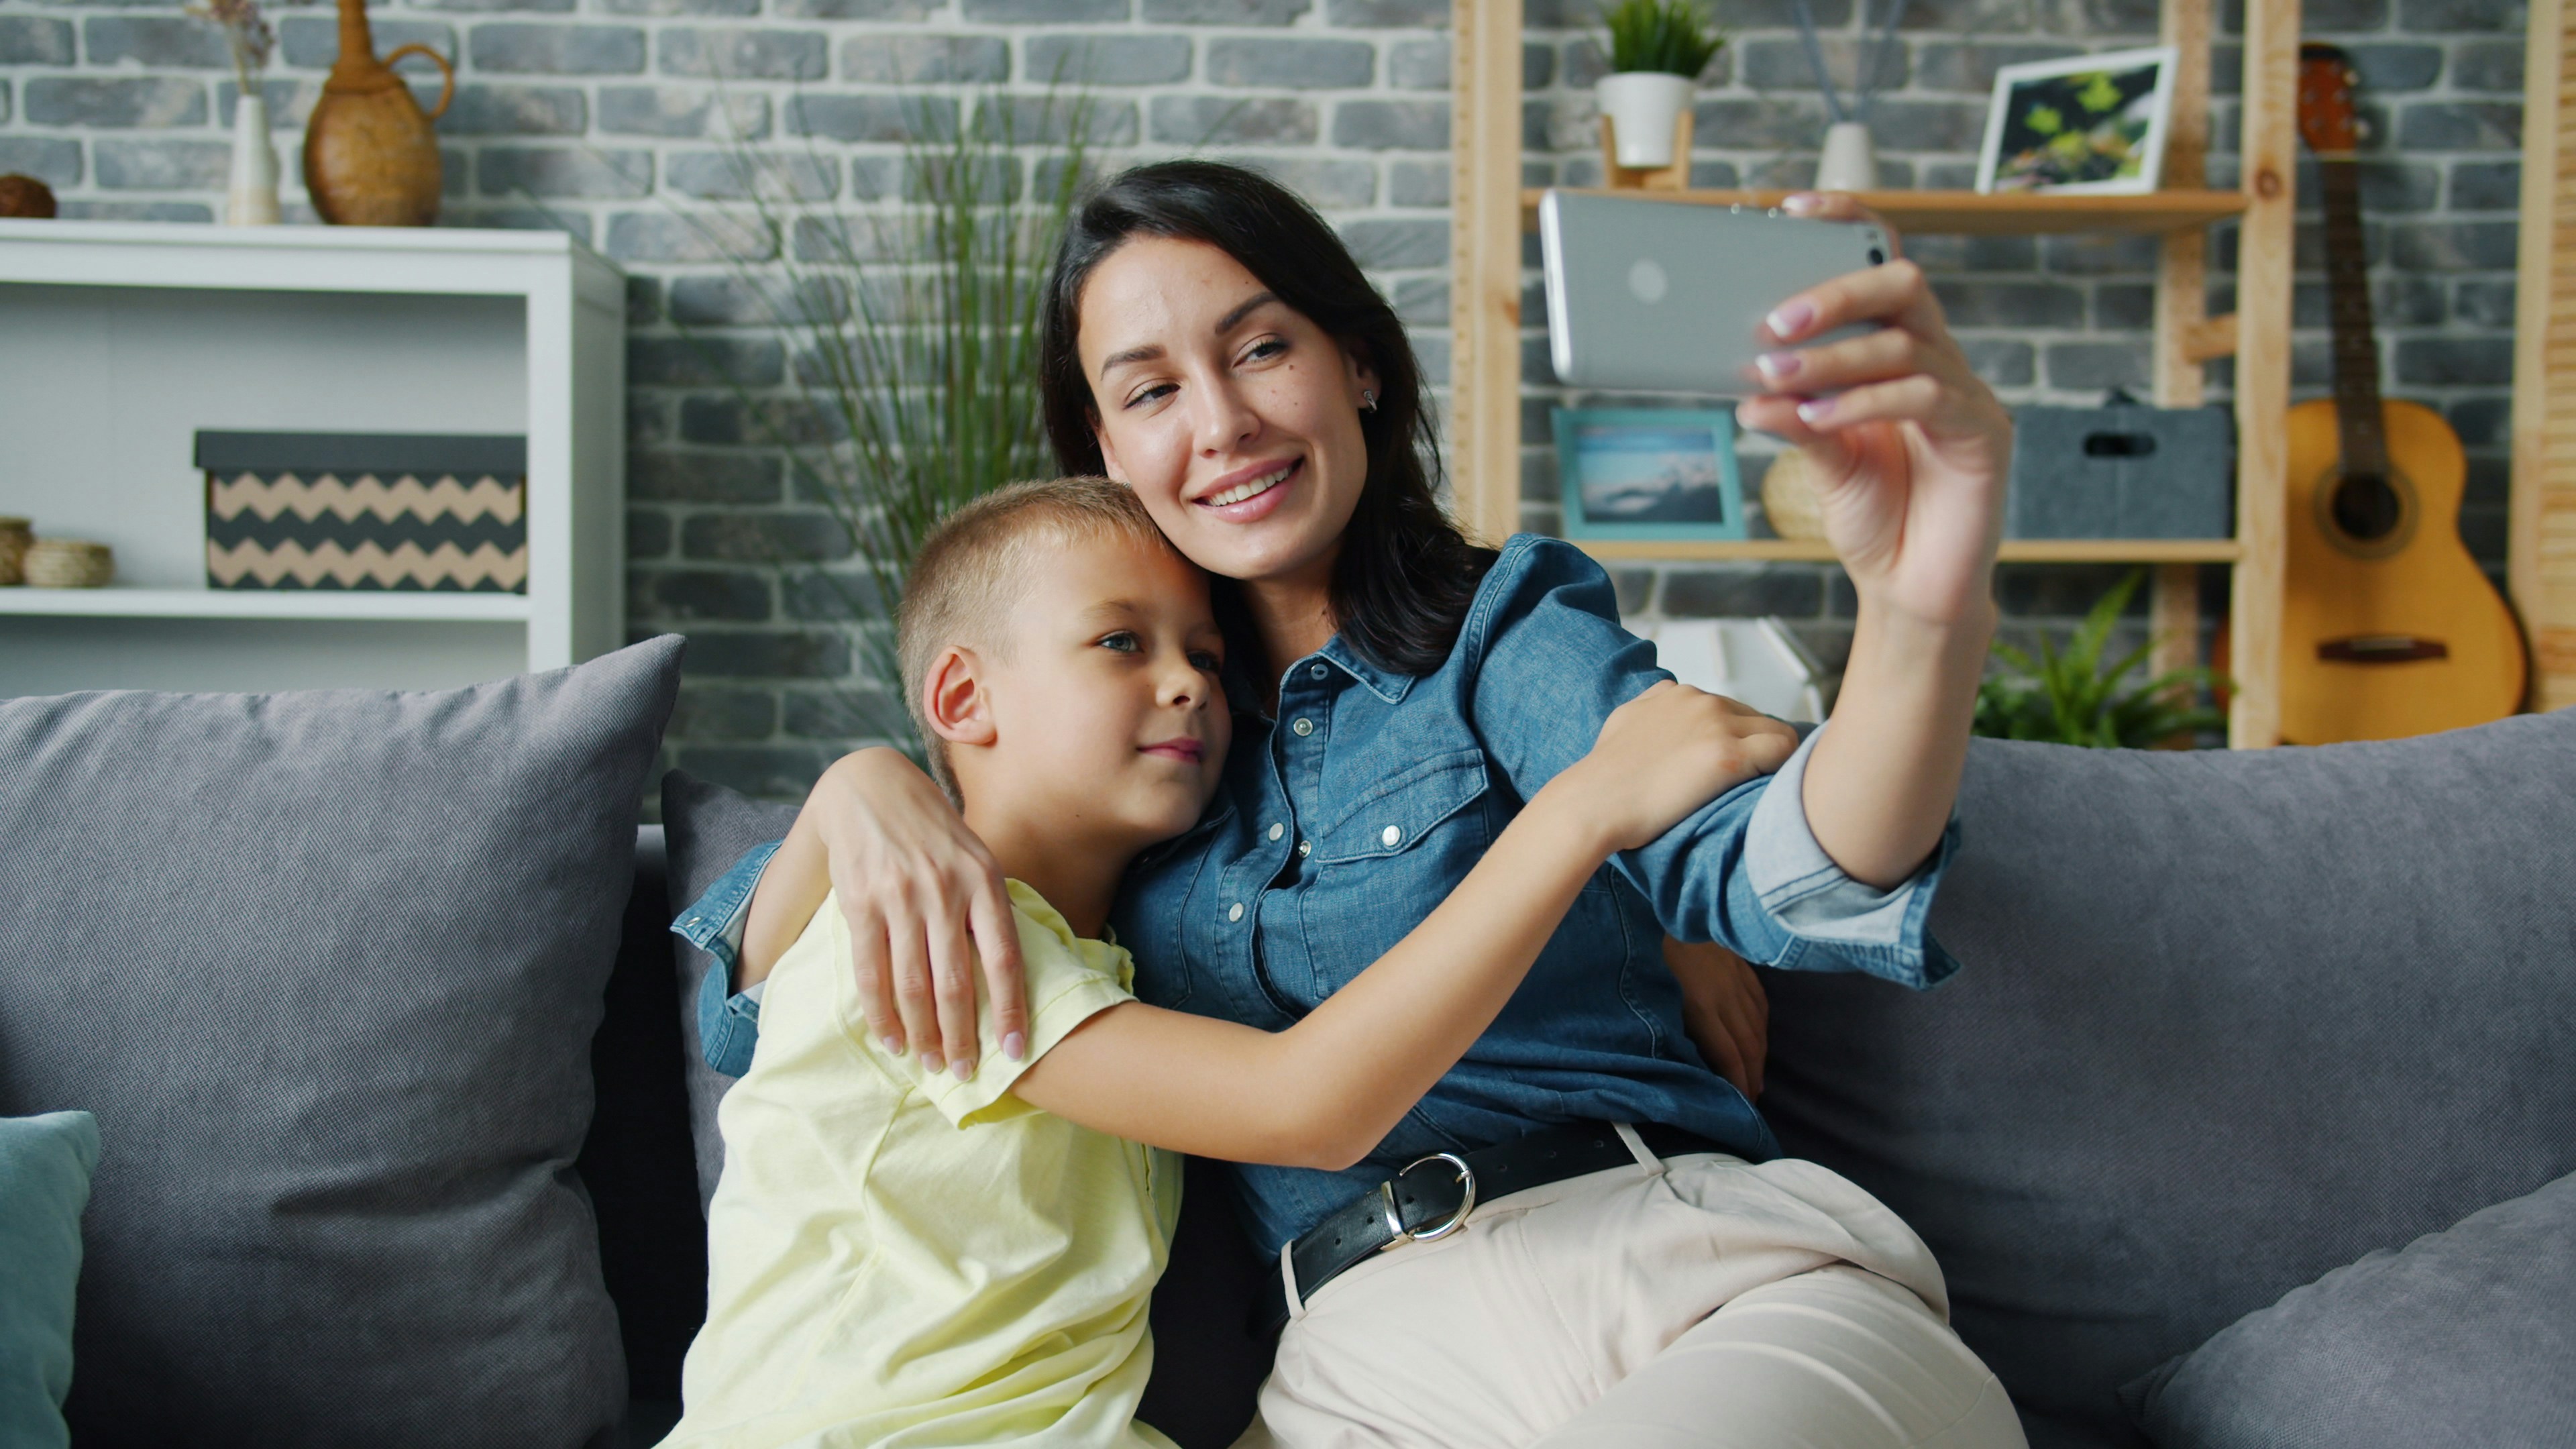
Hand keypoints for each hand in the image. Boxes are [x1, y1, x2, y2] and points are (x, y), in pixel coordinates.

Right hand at [809, 748, 1026, 1076]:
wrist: (871, 787)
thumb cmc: (932, 833)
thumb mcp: (975, 857)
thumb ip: (990, 909)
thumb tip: (1009, 973)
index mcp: (984, 880)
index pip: (1004, 959)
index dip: (1011, 1011)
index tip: (1016, 1053)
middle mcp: (944, 889)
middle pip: (956, 983)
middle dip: (961, 1036)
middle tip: (963, 1072)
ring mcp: (900, 896)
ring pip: (912, 985)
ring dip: (921, 1033)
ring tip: (928, 1064)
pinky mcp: (859, 902)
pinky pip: (870, 971)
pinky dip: (881, 1013)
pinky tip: (890, 1039)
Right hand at [1553, 681, 1798, 854]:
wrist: (1594, 803)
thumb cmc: (1604, 776)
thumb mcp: (1623, 721)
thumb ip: (1650, 709)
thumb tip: (1661, 708)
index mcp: (1675, 693)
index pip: (1725, 708)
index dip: (1731, 738)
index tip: (1724, 765)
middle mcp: (1699, 701)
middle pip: (1754, 718)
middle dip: (1752, 746)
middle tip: (1743, 782)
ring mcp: (1715, 725)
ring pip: (1774, 731)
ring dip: (1771, 758)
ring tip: (1759, 788)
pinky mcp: (1727, 755)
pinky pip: (1782, 749)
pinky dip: (1782, 766)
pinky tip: (1770, 787)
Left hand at [1663, 938, 1766, 1098]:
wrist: (1674, 904)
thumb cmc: (1654, 951)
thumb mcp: (1658, 993)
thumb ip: (1675, 1024)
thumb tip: (1689, 1056)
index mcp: (1702, 1006)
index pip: (1728, 1054)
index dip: (1738, 1081)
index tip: (1742, 1103)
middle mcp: (1726, 997)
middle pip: (1749, 1045)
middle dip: (1752, 1075)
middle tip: (1753, 1099)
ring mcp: (1738, 980)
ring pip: (1758, 1026)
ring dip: (1760, 1055)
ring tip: (1758, 1077)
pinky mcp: (1743, 966)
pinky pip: (1760, 1002)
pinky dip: (1762, 1024)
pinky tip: (1760, 1037)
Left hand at [1736, 192, 2010, 628]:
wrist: (1913, 587)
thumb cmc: (1874, 514)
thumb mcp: (1820, 458)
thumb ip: (1792, 417)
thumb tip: (1747, 388)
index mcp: (1897, 350)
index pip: (1881, 264)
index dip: (1846, 224)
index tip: (1790, 210)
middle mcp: (1936, 359)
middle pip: (1901, 284)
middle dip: (1837, 291)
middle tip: (1777, 319)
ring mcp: (1964, 393)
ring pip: (1906, 340)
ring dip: (1834, 356)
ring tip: (1774, 376)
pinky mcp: (1981, 433)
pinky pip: (1924, 395)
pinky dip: (1864, 401)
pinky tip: (1817, 418)